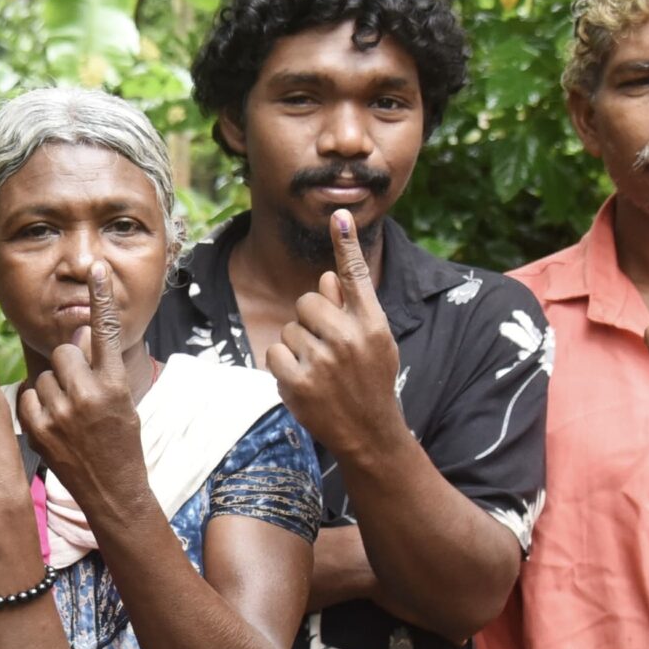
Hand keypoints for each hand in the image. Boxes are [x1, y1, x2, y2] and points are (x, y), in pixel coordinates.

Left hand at [19, 261, 144, 517]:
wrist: (111, 490)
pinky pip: (27, 397)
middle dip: (69, 366)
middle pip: (64, 352)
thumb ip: (101, 367)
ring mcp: (61, 413)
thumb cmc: (120, 443)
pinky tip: (52, 425)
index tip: (96, 267)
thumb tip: (82, 332)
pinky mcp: (38, 429)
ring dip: (51, 388)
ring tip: (67, 416)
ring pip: (43, 375)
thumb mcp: (121, 402)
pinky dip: (35, 406)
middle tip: (79, 391)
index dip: (101, 298)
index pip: (106, 332)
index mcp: (114, 384)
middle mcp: (88, 394)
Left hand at [266, 210, 408, 465]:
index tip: (339, 215)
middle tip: (326, 347)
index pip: (356, 277)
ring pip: (289, 329)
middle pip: (307, 301)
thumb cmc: (370, 381)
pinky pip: (274, 353)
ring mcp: (324, 361)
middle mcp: (349, 338)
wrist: (369, 433)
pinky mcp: (299, 382)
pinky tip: (303, 381)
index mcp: (372, 324)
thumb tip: (327, 277)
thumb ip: (350, 310)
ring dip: (297, 346)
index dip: (346, 244)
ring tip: (319, 369)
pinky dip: (282, 366)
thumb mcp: (373, 343)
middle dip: (309, 319)